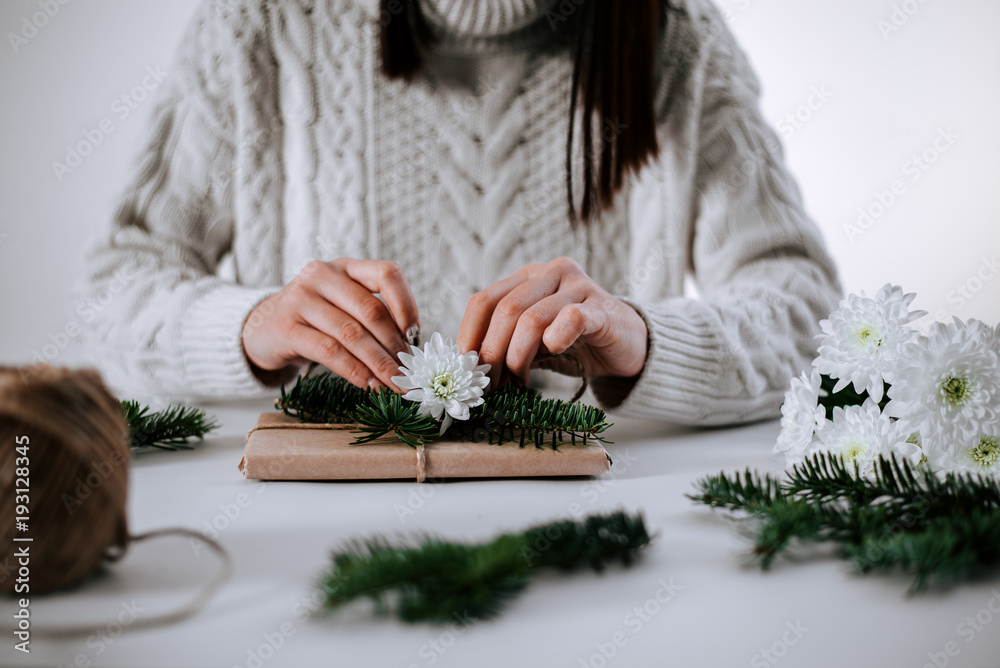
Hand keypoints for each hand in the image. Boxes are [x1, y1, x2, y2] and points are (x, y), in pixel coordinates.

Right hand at [241, 258, 418, 390]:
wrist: (261, 330)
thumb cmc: (314, 321)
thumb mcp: (343, 308)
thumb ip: (373, 319)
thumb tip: (411, 351)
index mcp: (346, 268)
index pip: (386, 274)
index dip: (407, 304)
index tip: (416, 336)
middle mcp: (322, 275)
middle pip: (371, 310)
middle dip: (395, 346)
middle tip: (410, 371)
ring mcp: (300, 298)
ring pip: (351, 333)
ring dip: (379, 364)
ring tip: (395, 383)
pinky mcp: (285, 327)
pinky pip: (329, 351)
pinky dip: (354, 371)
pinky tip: (368, 385)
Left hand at [457, 257, 647, 389]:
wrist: (628, 344)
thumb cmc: (576, 341)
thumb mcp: (534, 341)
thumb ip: (506, 343)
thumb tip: (469, 367)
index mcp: (528, 277)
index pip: (484, 301)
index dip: (469, 335)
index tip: (464, 367)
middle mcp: (550, 273)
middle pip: (505, 311)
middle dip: (492, 353)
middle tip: (490, 384)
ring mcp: (578, 286)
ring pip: (532, 319)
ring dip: (517, 357)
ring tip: (517, 381)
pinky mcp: (601, 308)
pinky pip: (571, 320)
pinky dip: (555, 340)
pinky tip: (553, 354)